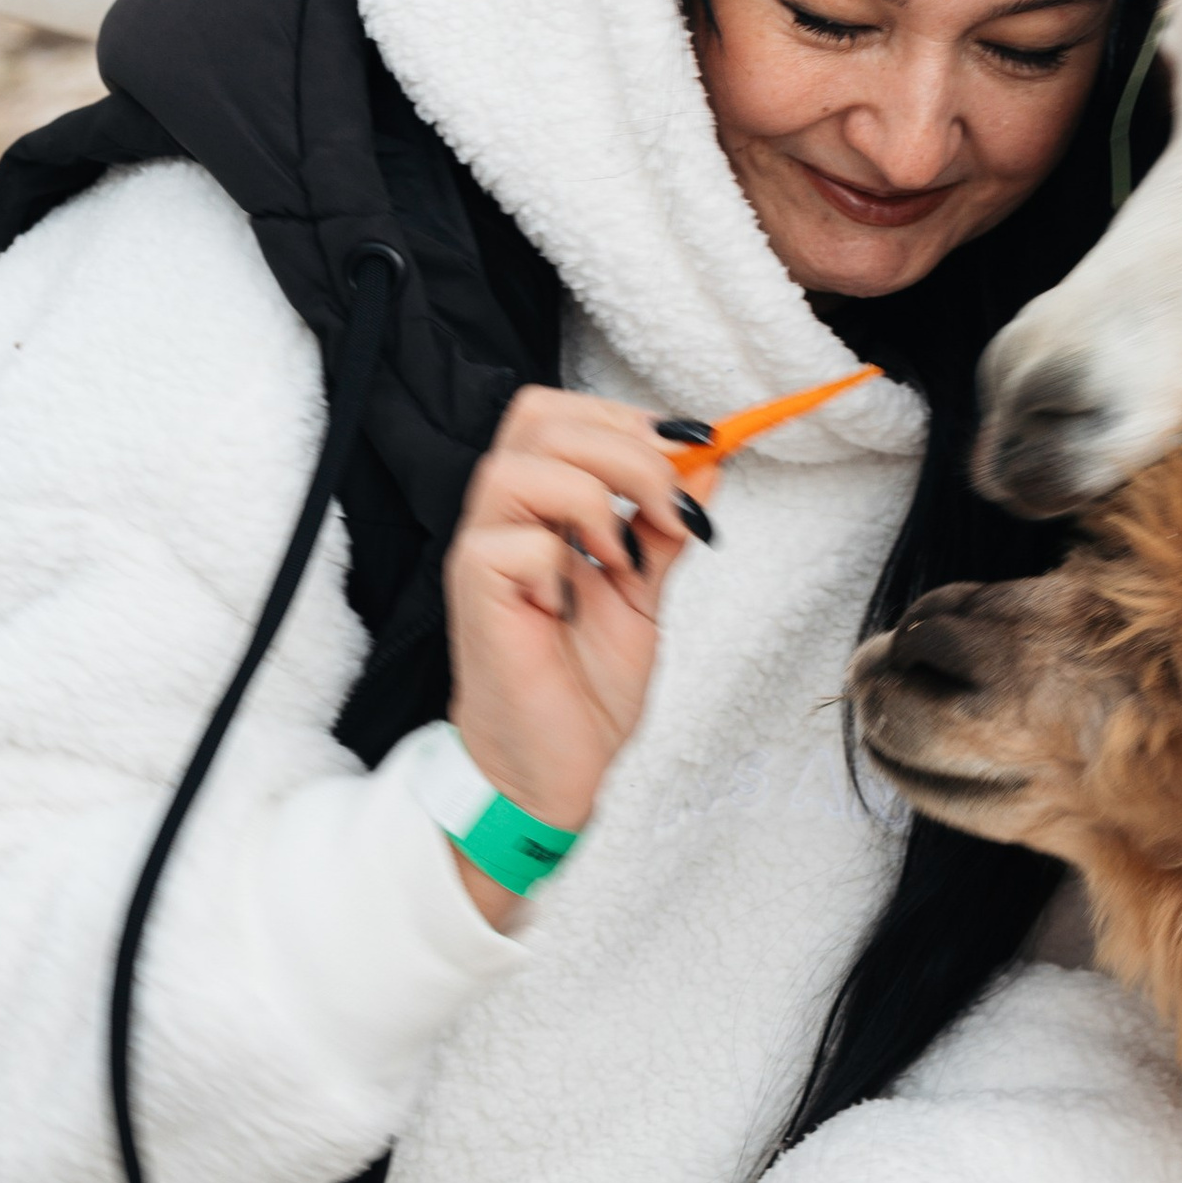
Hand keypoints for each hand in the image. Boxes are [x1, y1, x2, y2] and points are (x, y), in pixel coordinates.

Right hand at [442, 391, 720, 914]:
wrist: (549, 769)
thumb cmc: (581, 684)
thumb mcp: (643, 592)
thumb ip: (665, 526)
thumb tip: (707, 463)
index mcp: (538, 505)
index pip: (561, 413)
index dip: (628, 416)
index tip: (696, 445)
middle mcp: (502, 517)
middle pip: (539, 418)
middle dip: (623, 446)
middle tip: (666, 503)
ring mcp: (481, 552)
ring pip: (521, 466)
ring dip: (593, 496)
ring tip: (622, 554)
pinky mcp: (474, 593)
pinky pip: (515, 541)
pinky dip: (563, 558)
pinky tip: (578, 598)